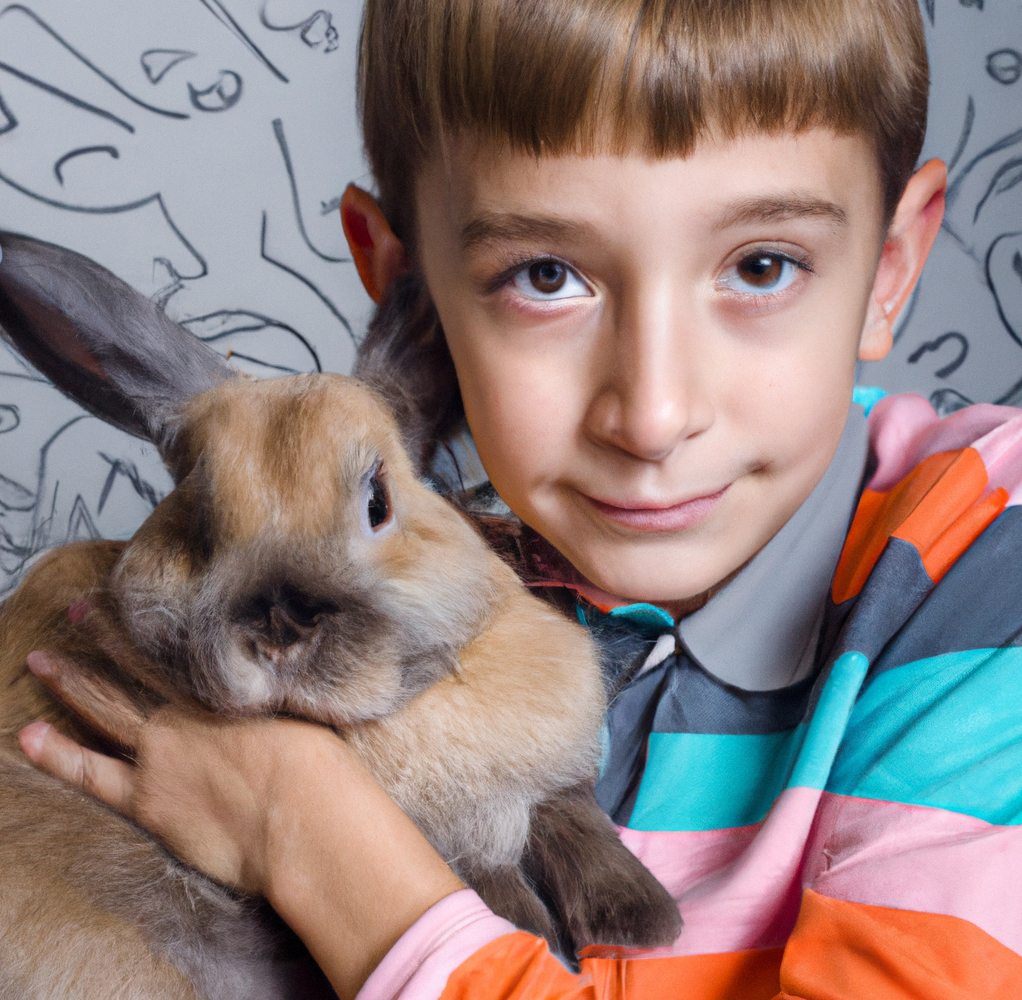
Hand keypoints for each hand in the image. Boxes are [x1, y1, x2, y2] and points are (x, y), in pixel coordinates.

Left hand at [19, 650, 463, 998]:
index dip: (145, 628)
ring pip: (104, 711)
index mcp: (225, 693)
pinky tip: (30, 737)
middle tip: (78, 612)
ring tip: (41, 660)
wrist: (303, 820)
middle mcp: (186, 716)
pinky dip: (59, 754)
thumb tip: (282, 678)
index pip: (174, 652)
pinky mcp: (148, 801)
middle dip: (102, 641)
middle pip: (135, 671)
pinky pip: (93, 773)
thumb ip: (278, 697)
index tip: (123, 603)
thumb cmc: (320, 771)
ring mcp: (160, 756)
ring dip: (71, 683)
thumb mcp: (305, 715)